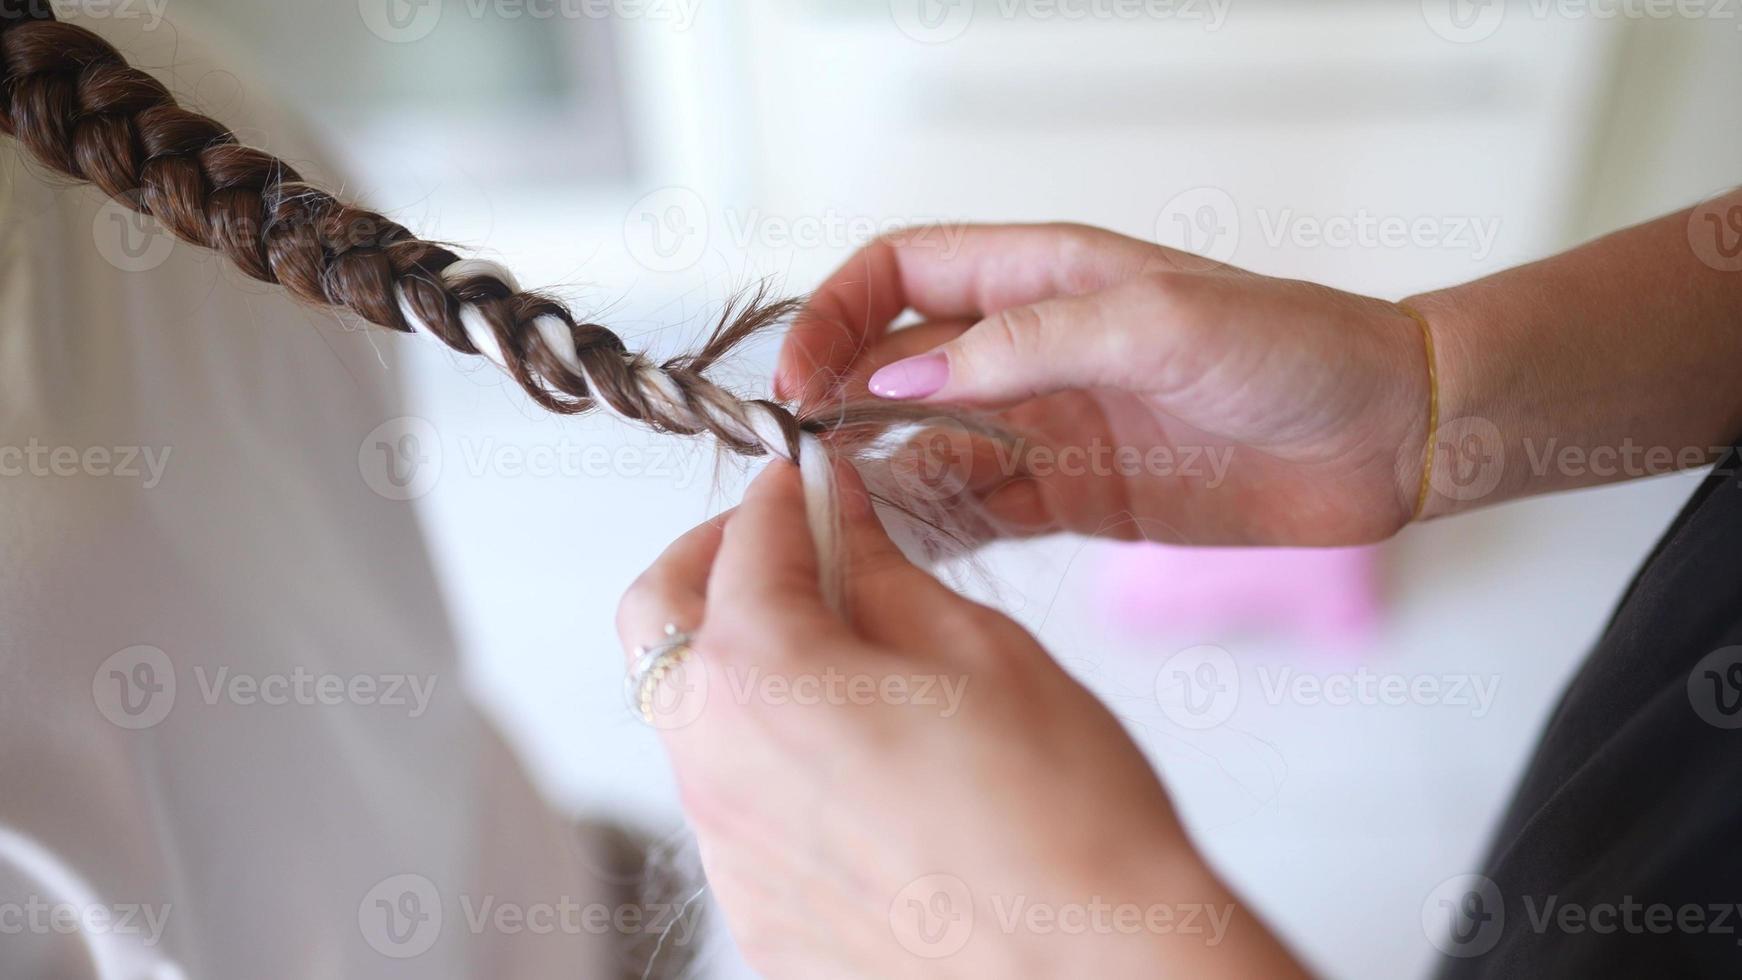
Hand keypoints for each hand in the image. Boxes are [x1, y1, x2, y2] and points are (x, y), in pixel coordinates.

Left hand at [616, 461, 1305, 977]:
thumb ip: (879, 571)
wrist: (1096, 967)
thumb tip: (838, 517)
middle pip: (659, 623)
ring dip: (736, 660)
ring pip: (690, 719)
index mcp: (759, 678)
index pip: (740, 547)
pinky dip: (765, 753)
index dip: (781, 496)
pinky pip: (733, 807)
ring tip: (835, 650)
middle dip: (711, 563)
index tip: (810, 480)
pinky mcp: (760, 916)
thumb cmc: (1059, 814)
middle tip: (786, 544)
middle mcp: (715, 769)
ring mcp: (730, 855)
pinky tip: (852, 754)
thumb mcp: (976, 647)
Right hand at [777, 224, 1436, 545]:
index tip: (799, 380)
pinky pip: (979, 509)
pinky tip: (901, 552)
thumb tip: (901, 382)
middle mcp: (1029, 349)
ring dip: (879, 477)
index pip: (898, 272)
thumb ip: (1025, 346)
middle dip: (838, 407)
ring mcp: (1047, 425)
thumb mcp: (1157, 323)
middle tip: (803, 470)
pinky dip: (934, 528)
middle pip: (894, 367)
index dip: (835, 316)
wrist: (1387, 435)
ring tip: (842, 522)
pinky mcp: (1074, 497)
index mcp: (1040, 276)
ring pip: (926, 446)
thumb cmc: (1294, 349)